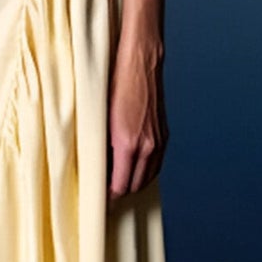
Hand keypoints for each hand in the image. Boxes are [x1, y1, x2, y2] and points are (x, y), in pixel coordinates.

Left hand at [107, 33, 167, 201]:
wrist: (140, 62)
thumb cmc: (115, 84)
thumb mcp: (100, 117)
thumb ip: (101, 145)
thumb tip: (97, 165)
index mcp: (128, 144)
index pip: (119, 186)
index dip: (108, 196)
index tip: (98, 199)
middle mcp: (147, 147)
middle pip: (134, 186)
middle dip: (120, 192)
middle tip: (104, 192)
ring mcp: (158, 141)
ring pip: (148, 178)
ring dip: (133, 183)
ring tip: (118, 183)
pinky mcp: (164, 135)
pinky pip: (156, 165)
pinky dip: (145, 172)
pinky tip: (134, 169)